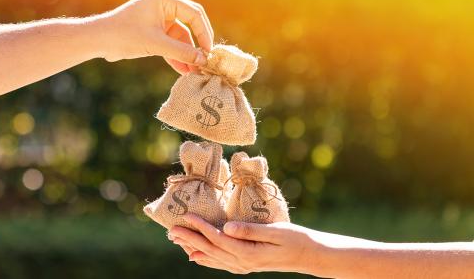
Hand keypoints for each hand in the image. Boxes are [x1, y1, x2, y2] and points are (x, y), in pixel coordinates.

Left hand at [97, 0, 213, 73]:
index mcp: (164, 0)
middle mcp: (164, 7)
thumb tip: (203, 61)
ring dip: (187, 55)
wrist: (98, 41)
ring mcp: (159, 21)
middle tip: (206, 61)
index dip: (204, 33)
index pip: (194, 14)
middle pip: (190, 25)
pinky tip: (184, 71)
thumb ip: (181, 52)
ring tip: (195, 72)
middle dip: (197, 44)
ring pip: (181, 38)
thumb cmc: (124, 35)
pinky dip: (176, 57)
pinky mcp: (154, 34)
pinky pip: (171, 45)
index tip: (208, 52)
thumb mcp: (156, 44)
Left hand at [168, 214, 325, 275]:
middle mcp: (242, 262)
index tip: (186, 216)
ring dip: (193, 248)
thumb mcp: (276, 231)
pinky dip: (205, 258)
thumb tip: (226, 227)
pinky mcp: (246, 264)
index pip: (217, 238)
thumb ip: (250, 230)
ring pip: (212, 257)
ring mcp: (243, 266)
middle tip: (171, 229)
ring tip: (177, 240)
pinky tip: (195, 256)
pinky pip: (220, 262)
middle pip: (210, 249)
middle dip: (189, 238)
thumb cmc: (296, 239)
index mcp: (248, 253)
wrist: (309, 256)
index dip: (200, 227)